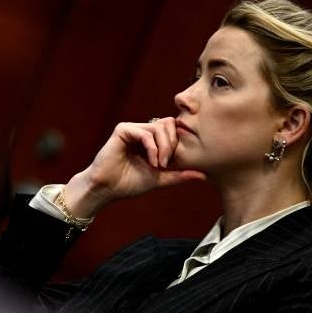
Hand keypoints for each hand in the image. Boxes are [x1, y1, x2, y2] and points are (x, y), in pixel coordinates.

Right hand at [62, 118, 206, 216]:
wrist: (107, 189)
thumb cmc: (129, 184)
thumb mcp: (160, 179)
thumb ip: (179, 175)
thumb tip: (204, 175)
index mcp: (151, 139)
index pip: (173, 129)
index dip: (178, 143)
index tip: (175, 164)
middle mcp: (142, 131)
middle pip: (169, 124)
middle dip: (173, 144)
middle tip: (167, 165)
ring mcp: (132, 129)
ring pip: (159, 127)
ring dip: (164, 148)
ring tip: (159, 166)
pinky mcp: (123, 130)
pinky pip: (145, 133)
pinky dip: (152, 148)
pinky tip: (151, 162)